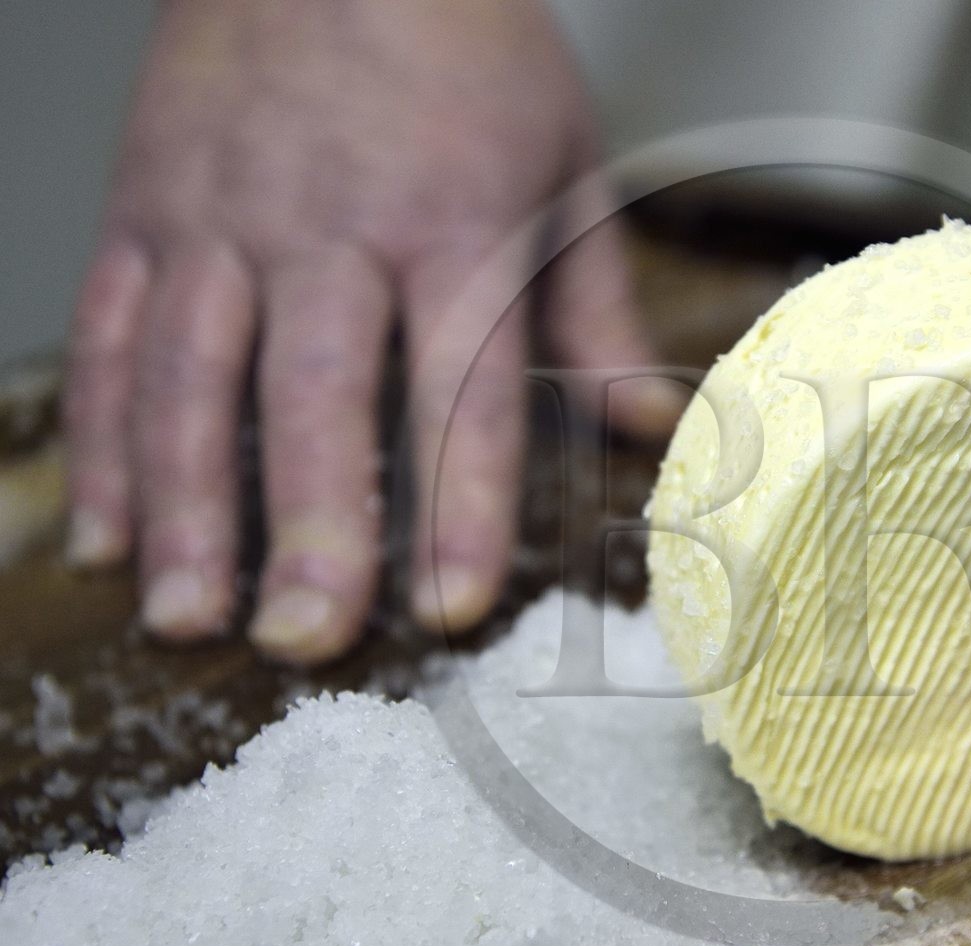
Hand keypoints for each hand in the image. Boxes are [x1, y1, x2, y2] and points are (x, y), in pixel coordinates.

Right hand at [63, 0, 671, 663]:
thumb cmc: (466, 45)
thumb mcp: (565, 159)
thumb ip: (594, 303)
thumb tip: (646, 423)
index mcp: (453, 219)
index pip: (460, 383)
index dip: (461, 502)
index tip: (459, 604)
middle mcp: (328, 226)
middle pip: (312, 394)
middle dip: (308, 526)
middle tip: (305, 639)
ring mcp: (221, 217)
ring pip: (189, 378)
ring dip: (181, 508)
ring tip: (184, 618)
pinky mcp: (146, 208)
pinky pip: (110, 334)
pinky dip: (103, 439)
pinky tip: (104, 533)